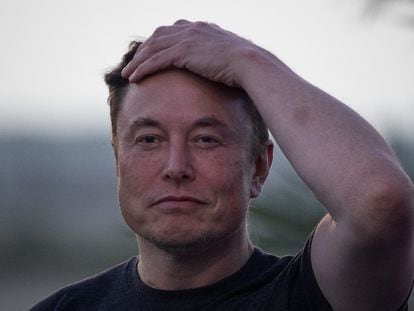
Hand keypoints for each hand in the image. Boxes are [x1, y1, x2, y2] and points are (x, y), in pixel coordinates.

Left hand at [121, 20, 258, 86]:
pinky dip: (143, 68)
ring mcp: (187, 38)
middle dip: (143, 51)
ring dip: (138, 62)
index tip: (149, 54)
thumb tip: (215, 65)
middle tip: (133, 64)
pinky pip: (157, 60)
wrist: (249, 63)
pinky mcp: (184, 51)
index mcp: (200, 28)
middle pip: (157, 37)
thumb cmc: (242, 65)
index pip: (170, 32)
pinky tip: (134, 78)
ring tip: (128, 74)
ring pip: (153, 48)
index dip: (156, 43)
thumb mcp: (226, 55)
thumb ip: (214, 55)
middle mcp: (191, 29)